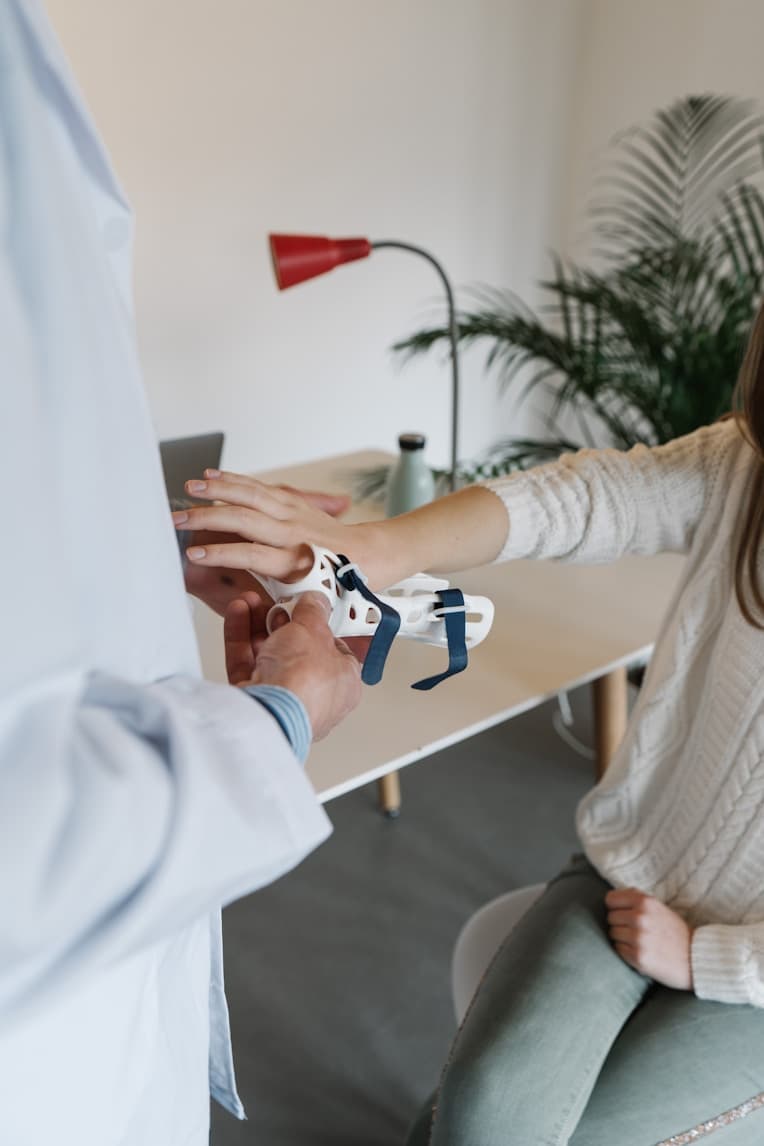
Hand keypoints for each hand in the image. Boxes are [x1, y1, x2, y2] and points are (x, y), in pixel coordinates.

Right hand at [178, 484, 351, 614]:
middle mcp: (293, 534)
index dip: (220, 554)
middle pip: (243, 519)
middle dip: (207, 518)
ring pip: (251, 495)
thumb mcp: (310, 604)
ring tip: (190, 488)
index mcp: (295, 563)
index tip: (194, 555)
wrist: (372, 556)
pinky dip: (235, 480)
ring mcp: (295, 514)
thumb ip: (277, 606)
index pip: (250, 555)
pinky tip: (213, 476)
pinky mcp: (295, 502)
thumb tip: (251, 607)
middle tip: (177, 520)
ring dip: (218, 490)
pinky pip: (260, 488)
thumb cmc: (340, 584)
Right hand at [224, 589, 361, 740]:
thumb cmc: (304, 684)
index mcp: (344, 683)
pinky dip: (241, 638)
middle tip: (277, 603)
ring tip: (251, 602)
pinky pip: (247, 665)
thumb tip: (315, 602)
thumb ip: (313, 612)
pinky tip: (238, 613)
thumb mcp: (314, 631)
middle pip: (298, 651)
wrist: (269, 713)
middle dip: (284, 622)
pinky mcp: (255, 701)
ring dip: (258, 626)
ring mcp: (283, 700)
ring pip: (270, 656)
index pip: (336, 649)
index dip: (321, 625)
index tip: (309, 606)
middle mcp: (315, 696)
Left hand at [605, 888, 693, 989]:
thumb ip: (636, 900)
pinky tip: (641, 952)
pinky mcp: (638, 957)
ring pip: (612, 934)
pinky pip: (618, 950)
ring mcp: (638, 938)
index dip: (615, 907)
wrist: (696, 958)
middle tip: (636, 931)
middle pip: (610, 918)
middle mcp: (640, 918)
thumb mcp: (658, 907)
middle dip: (620, 924)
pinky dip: (626, 952)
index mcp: (645, 902)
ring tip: (640, 942)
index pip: (610, 900)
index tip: (623, 914)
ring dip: (622, 939)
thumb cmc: (675, 932)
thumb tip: (610, 899)